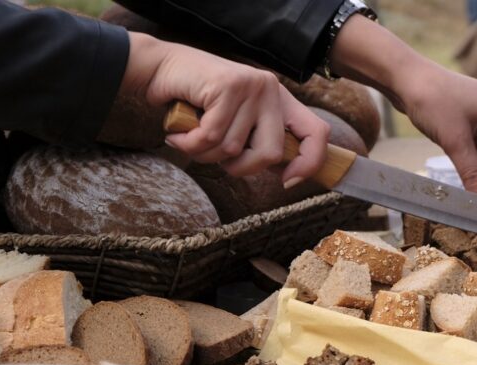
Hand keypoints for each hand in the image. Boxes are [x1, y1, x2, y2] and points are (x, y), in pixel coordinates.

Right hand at [119, 33, 328, 185]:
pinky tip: (178, 134)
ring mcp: (251, 86)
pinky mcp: (228, 86)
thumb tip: (287, 176)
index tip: (287, 182)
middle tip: (215, 159)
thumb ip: (259, 141)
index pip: (316, 133)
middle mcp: (270, 90)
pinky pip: (210, 137)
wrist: (160, 69)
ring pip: (233, 149)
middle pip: (271, 153)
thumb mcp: (236, 123)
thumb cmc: (195, 103)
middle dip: (240, 168)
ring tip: (188, 138)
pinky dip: (189, 144)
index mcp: (279, 100)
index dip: (309, 163)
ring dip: (203, 154)